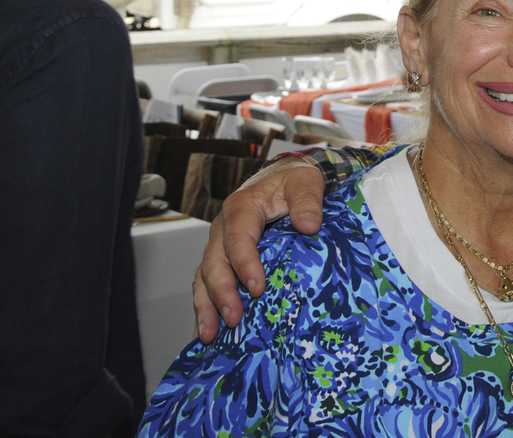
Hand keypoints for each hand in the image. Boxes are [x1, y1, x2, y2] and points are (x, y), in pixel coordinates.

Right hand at [191, 158, 324, 341]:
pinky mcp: (223, 258)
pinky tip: (206, 332)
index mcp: (241, 207)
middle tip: (234, 318)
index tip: (257, 288)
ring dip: (206, 307)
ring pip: (204, 278)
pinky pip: (207, 284)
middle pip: (215, 263)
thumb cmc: (293, 180)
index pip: (238, 239)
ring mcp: (220, 245)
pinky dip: (205, 308)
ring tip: (209, 336)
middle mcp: (223, 228)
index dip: (245, 265)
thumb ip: (307, 200)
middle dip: (221, 294)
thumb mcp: (306, 181)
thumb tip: (308, 224)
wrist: (284, 176)